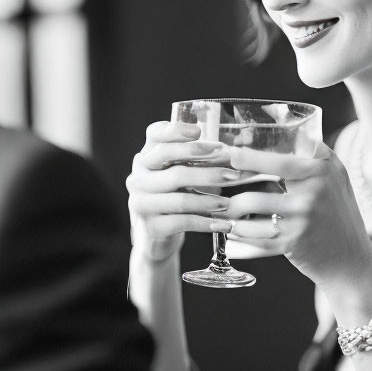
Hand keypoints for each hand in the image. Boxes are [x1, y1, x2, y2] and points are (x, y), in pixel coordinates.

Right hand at [126, 120, 250, 261]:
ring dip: (209, 200)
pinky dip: (206, 223)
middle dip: (202, 162)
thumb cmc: (174, 200)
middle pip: (168, 162)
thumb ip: (195, 161)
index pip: (154, 135)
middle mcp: (138, 178)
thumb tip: (232, 151)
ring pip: (180, 197)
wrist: (156, 239)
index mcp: (145, 159)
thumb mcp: (178, 177)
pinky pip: (183, 222)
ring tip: (229, 203)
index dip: (175, 131)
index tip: (199, 131)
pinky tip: (224, 224)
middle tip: (231, 170)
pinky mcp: (151, 226)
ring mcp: (141, 202)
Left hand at [220, 142, 371, 291]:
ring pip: (250, 206)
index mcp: (322, 167)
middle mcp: (314, 189)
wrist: (352, 261)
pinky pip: (254, 235)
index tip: (226, 152)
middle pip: (258, 179)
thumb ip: (307, 155)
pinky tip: (228, 234)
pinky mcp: (293, 242)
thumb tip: (262, 136)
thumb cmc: (336, 213)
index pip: (276, 157)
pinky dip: (238, 236)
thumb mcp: (332, 176)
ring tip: (217, 207)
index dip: (247, 155)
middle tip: (210, 177)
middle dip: (229, 178)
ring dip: (229, 209)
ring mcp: (303, 217)